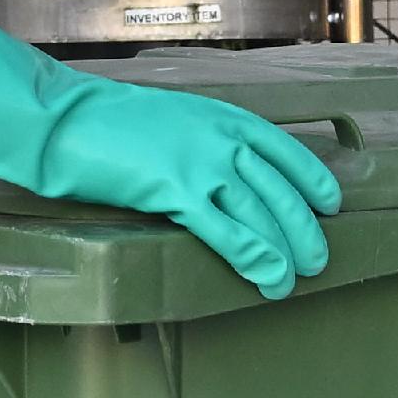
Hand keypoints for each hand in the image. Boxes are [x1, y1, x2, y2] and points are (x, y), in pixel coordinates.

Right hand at [33, 78, 339, 297]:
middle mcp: (222, 139)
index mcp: (223, 117)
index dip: (312, 180)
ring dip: (283, 253)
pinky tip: (266, 276)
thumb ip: (203, 142)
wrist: (68, 120)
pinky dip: (254, 257)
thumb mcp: (172, 118)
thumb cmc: (110, 121)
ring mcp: (203, 164)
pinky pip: (228, 232)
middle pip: (280, 190)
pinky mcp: (178, 193)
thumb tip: (221, 176)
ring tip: (291, 280)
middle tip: (316, 259)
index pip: (285, 151)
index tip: (329, 203)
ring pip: (261, 215)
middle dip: (304, 229)